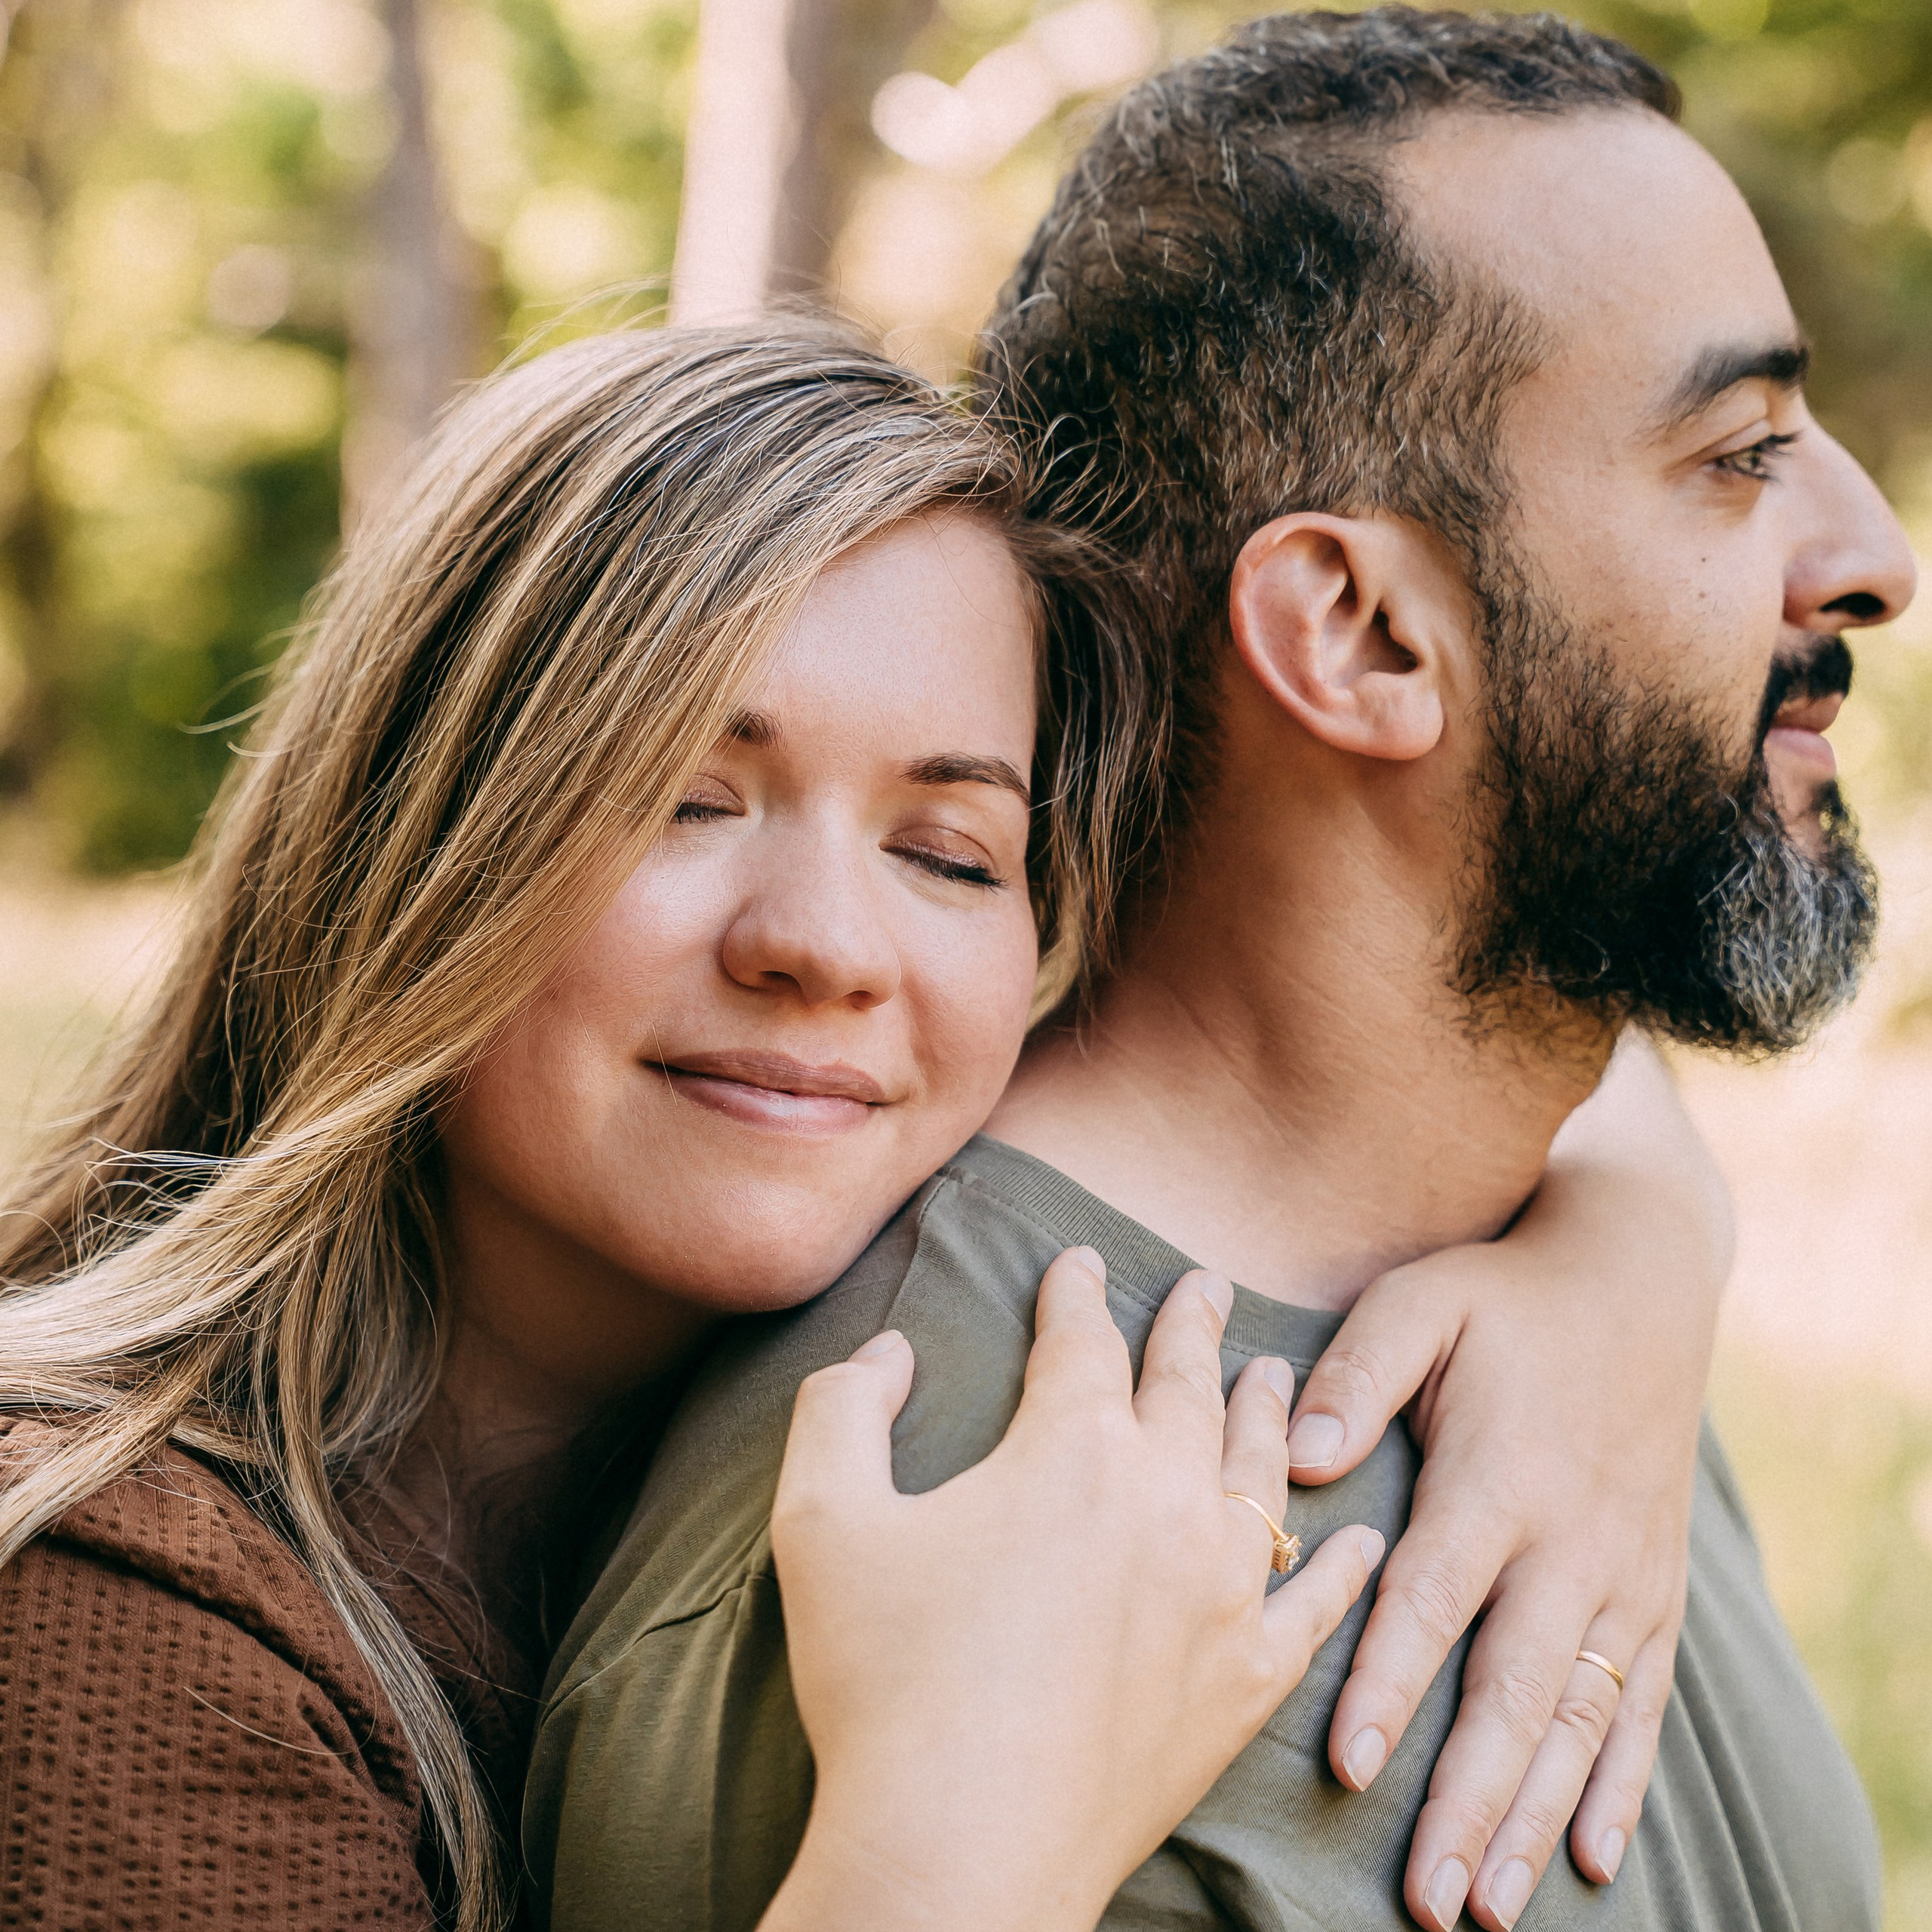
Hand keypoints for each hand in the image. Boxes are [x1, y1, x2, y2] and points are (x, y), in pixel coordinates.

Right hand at [760, 1247, 1384, 1931]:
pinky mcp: (1246, 1680)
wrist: (962, 1849)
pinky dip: (1342, 1564)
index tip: (1081, 1263)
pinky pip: (1317, 1603)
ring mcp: (1220, 1591)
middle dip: (1191, 1328)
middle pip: (1187, 1386)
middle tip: (1207, 1287)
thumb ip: (844, 1406)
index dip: (1076, 1295)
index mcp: (1069, 1450)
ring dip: (1267, 1411)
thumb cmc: (884, 1683)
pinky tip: (1360, 1535)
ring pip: (1260, 1470)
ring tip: (1273, 1371)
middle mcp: (1165, 1500)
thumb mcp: (821, 1520)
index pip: (1080, 1342)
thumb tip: (890, 1350)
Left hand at [1283, 1035, 1727, 1931]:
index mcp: (1499, 1476)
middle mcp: (1570, 1541)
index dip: (1391, 1680)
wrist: (1635, 1283)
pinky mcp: (1655, 1590)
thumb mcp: (1421, 1303)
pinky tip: (1597, 1857)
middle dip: (1471, 1797)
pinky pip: (1641, 1703)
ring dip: (1536, 1815)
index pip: (1435, 1596)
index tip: (1350, 1764)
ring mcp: (1622, 1573)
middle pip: (1515, 1687)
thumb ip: (1355, 1376)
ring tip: (1491, 1902)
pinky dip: (1619, 1782)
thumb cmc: (1501, 1299)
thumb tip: (1295, 1456)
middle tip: (1429, 1895)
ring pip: (1580, 1717)